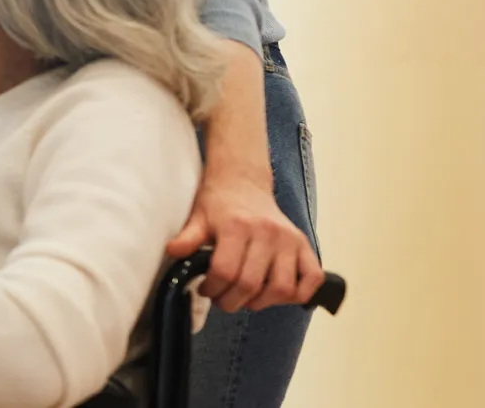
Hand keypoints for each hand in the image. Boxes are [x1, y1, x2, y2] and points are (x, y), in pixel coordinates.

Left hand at [166, 170, 324, 311]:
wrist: (242, 182)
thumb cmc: (218, 204)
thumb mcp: (197, 218)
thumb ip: (188, 238)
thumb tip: (172, 252)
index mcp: (237, 227)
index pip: (225, 272)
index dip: (213, 289)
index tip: (206, 290)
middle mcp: (267, 233)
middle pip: (251, 284)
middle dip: (232, 301)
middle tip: (223, 299)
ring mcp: (289, 239)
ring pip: (282, 288)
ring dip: (262, 302)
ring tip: (247, 298)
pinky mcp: (304, 244)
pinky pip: (311, 278)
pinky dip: (298, 294)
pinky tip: (277, 294)